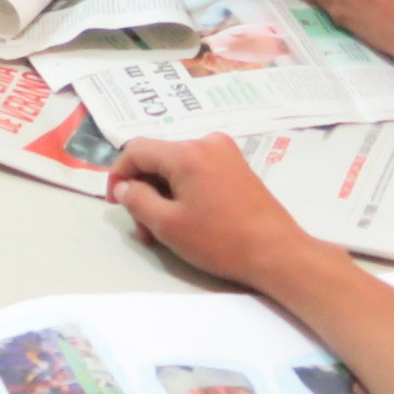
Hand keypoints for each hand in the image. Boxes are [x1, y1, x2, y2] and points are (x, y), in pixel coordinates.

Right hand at [108, 133, 342, 298]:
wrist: (277, 252)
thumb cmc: (220, 240)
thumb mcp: (168, 225)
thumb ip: (137, 200)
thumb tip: (125, 186)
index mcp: (187, 152)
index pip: (137, 150)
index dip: (119, 174)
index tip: (116, 203)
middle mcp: (206, 141)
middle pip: (158, 159)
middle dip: (144, 191)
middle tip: (144, 230)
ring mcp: (225, 152)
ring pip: (177, 167)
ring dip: (163, 194)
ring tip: (164, 231)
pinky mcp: (237, 166)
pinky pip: (198, 170)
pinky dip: (184, 191)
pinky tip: (187, 219)